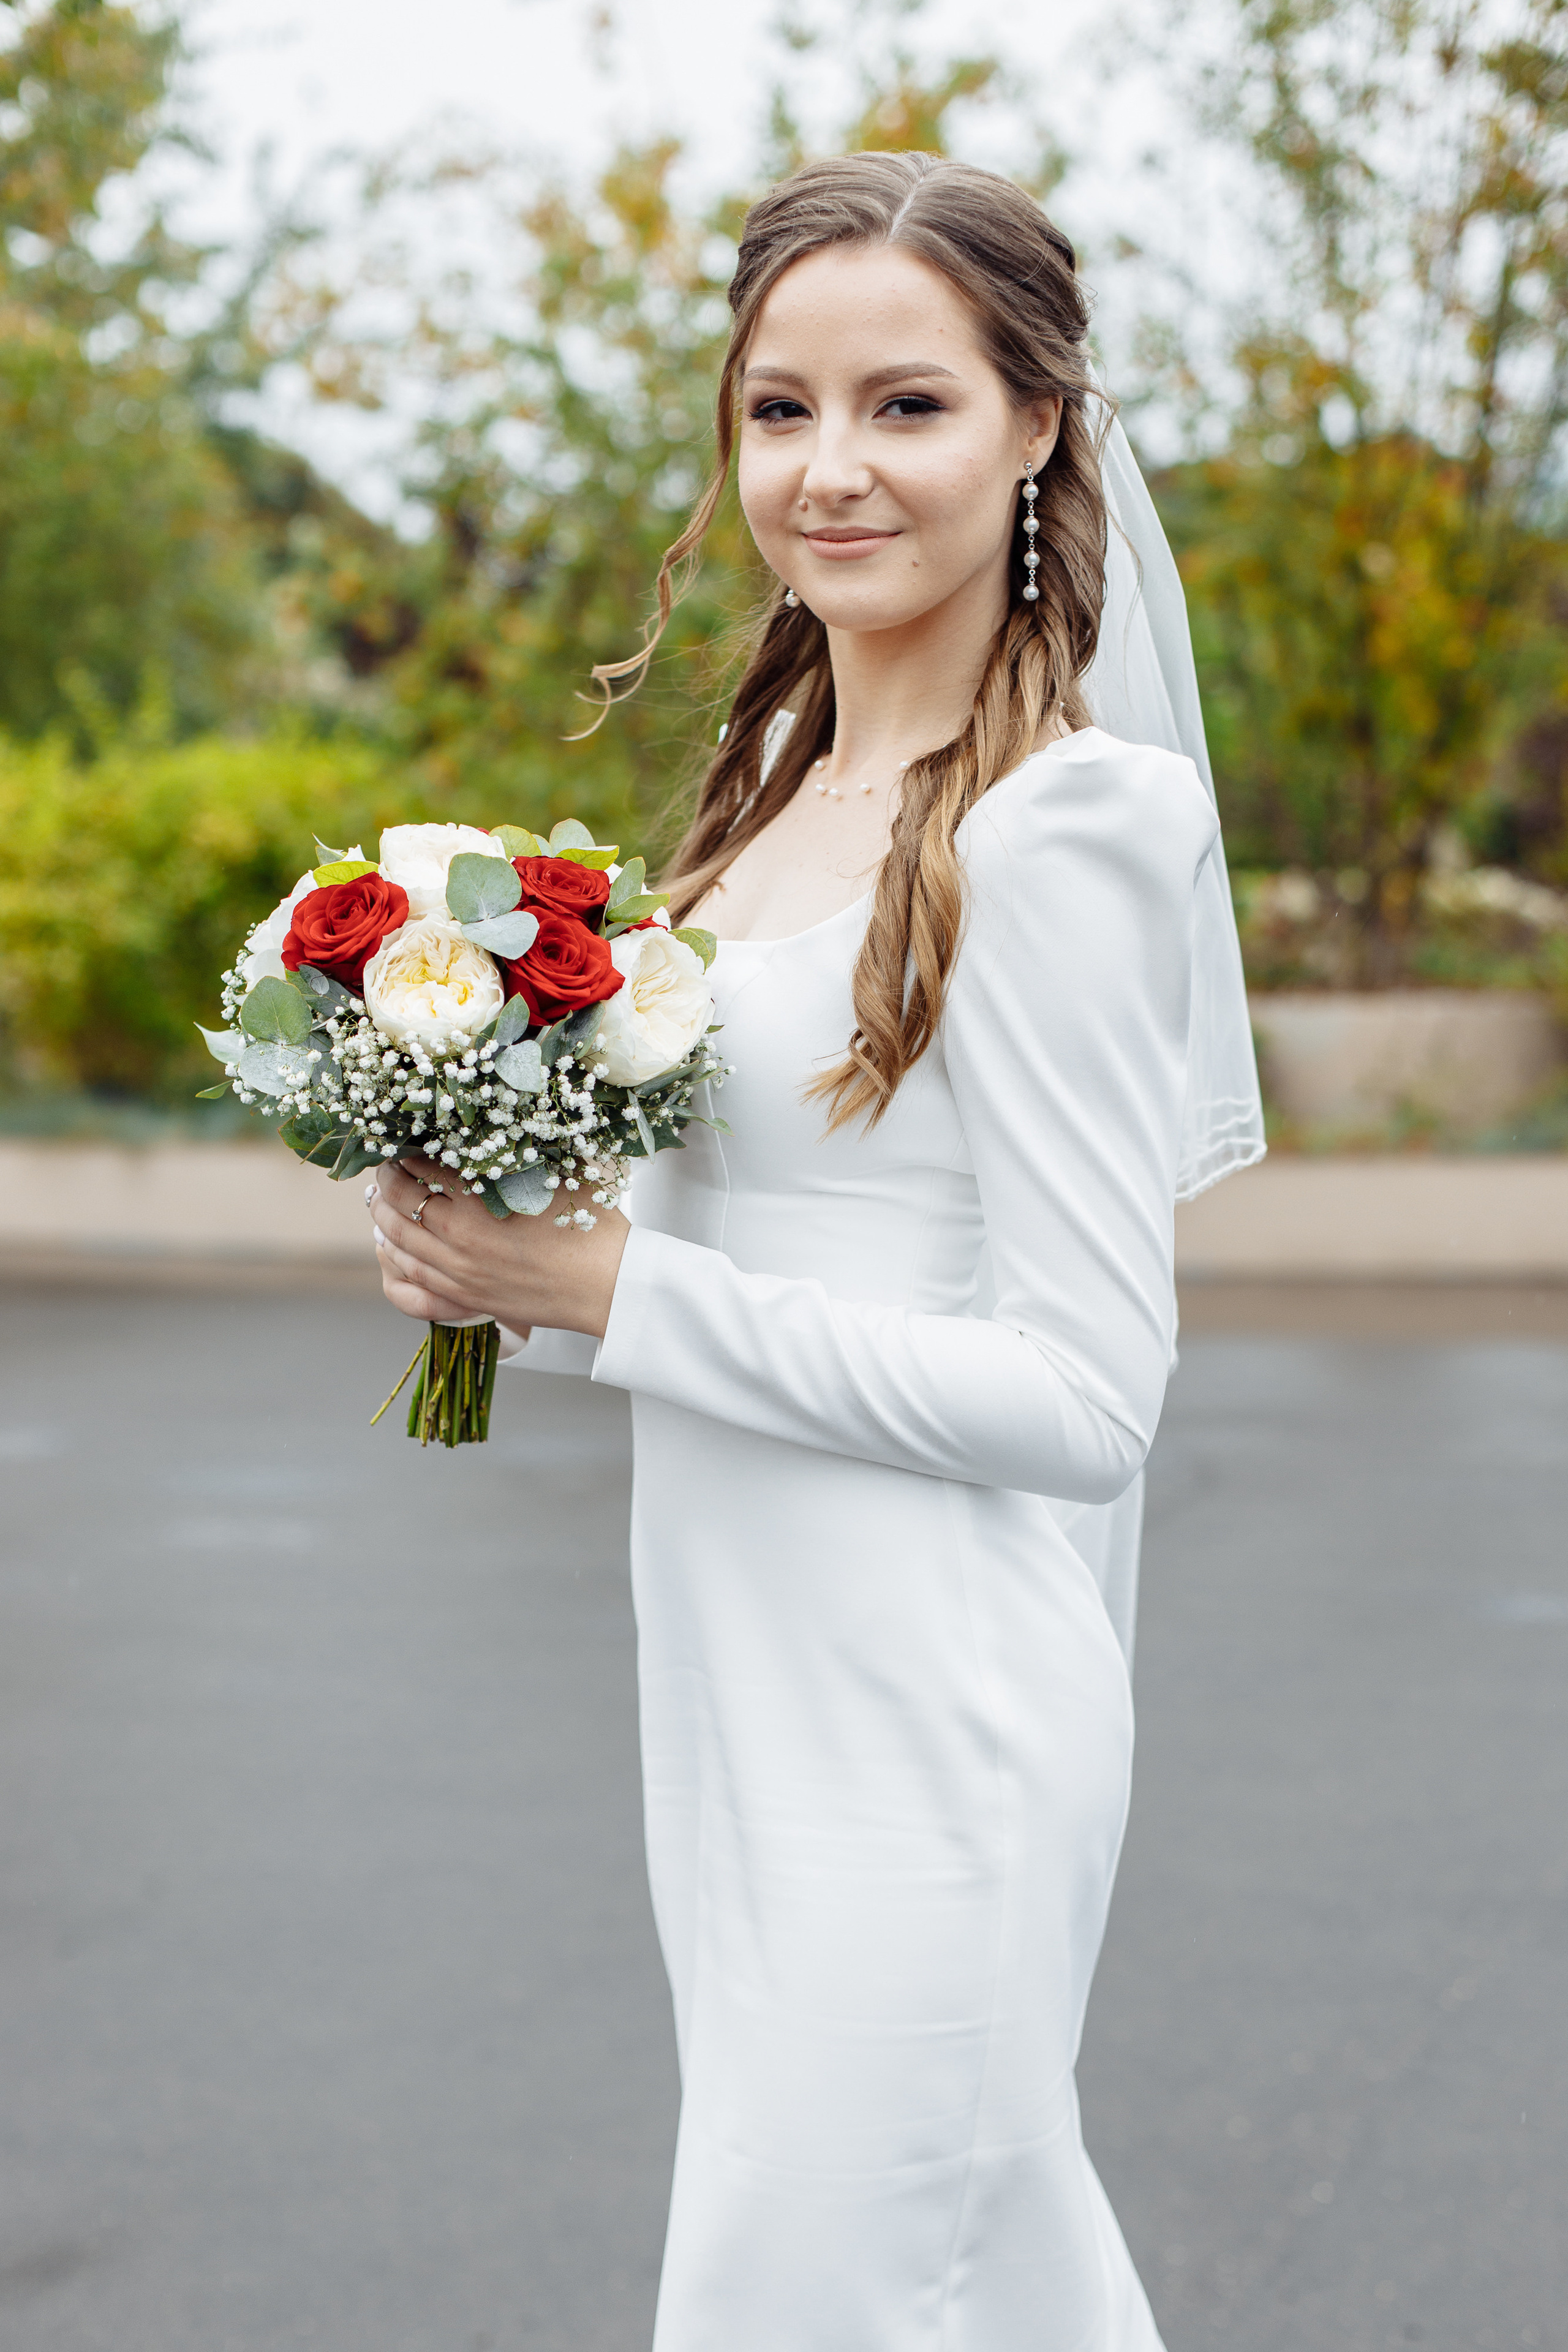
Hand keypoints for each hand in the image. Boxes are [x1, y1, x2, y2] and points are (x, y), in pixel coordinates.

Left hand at [368, 1157, 629, 1338]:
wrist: (608, 1286)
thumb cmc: (592, 1225)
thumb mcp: (559, 1170)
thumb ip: (524, 1144)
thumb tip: (503, 1117)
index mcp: (480, 1200)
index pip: (423, 1166)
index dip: (408, 1150)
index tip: (408, 1140)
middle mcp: (460, 1236)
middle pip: (400, 1200)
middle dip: (387, 1179)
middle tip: (389, 1166)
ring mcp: (458, 1271)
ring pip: (398, 1238)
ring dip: (383, 1215)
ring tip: (382, 1199)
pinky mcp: (464, 1296)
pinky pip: (411, 1274)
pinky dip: (393, 1253)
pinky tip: (391, 1241)